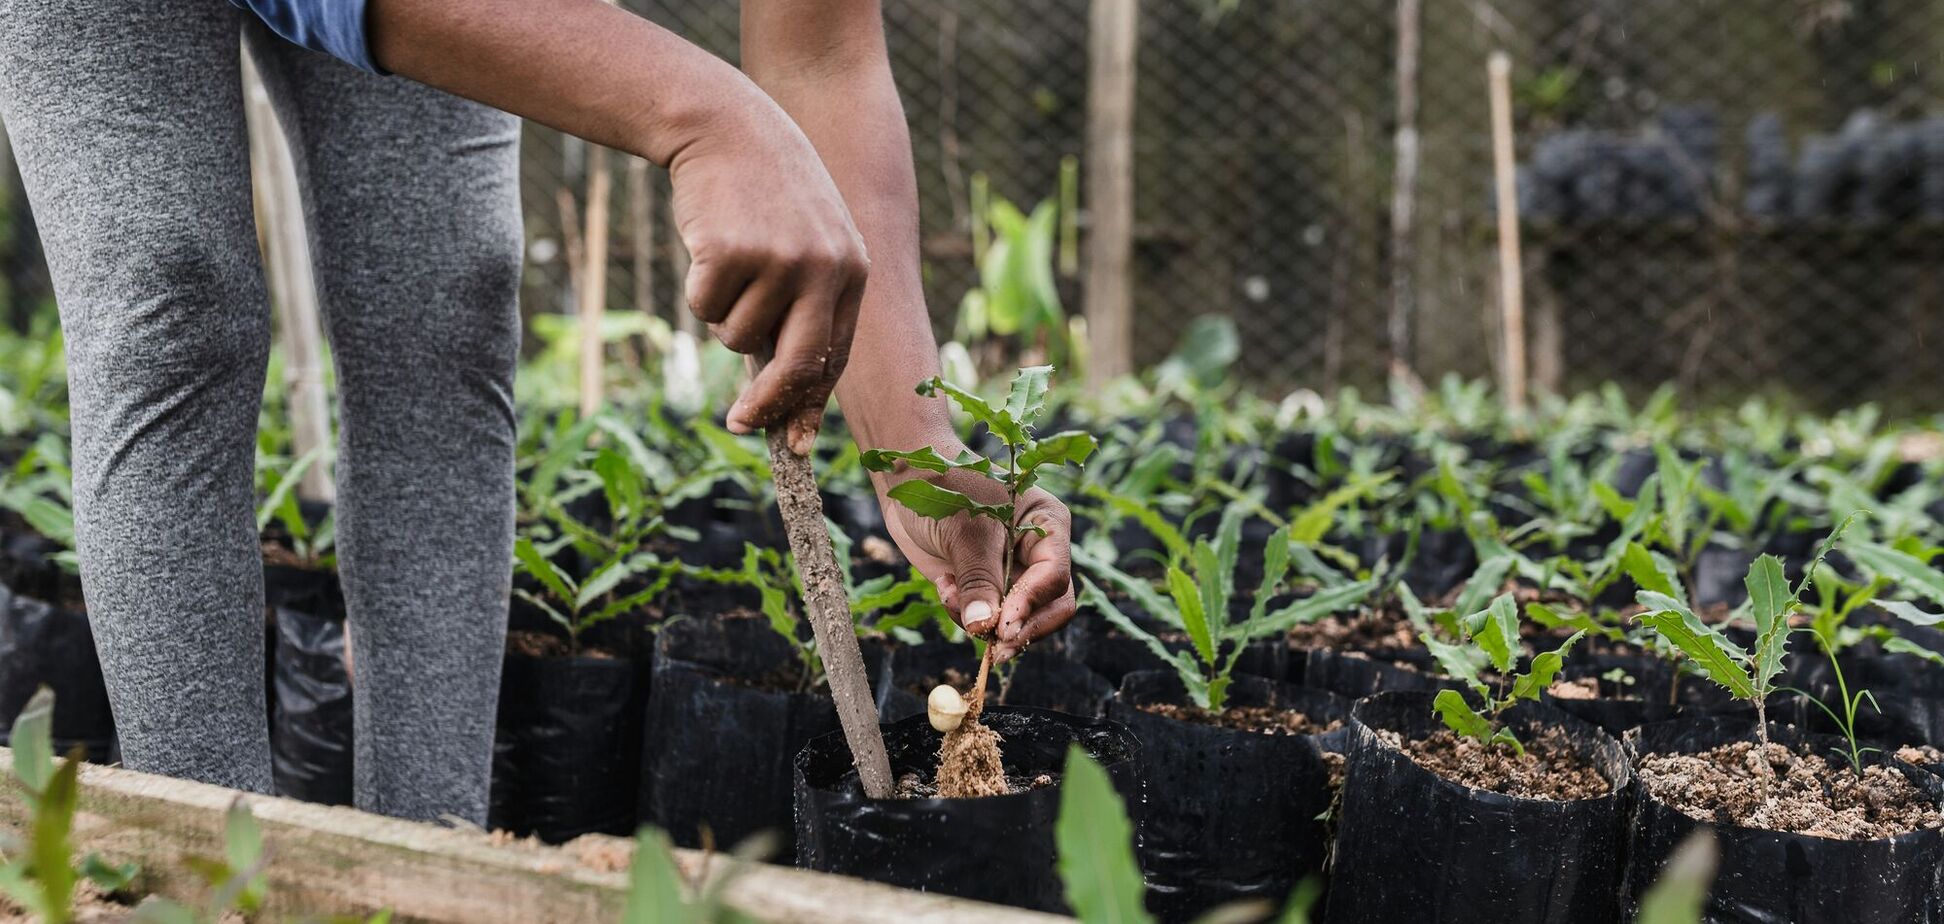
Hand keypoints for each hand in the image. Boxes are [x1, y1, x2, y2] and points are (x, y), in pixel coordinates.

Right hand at [667, 100, 867, 454]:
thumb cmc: (766, 195)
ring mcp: (779, 260)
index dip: (809, 403)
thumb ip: (807, 306)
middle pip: (797, 366)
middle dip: (768, 406)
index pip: (834, 357)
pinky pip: (704, 307)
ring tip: (730, 261)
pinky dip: (697, 289)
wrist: (728, 127)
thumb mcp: (809, 242)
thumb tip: (789, 394)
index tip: (793, 442)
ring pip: (737, 337)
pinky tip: (708, 244)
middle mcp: (824, 269)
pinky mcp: (732, 252)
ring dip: (723, 314)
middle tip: (741, 425)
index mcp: (852, 271)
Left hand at [877, 463, 1076, 662]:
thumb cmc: (944, 488)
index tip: (1005, 625)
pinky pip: (987, 620)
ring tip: (948, 592)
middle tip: (995, 648)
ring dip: (983, 621)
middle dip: (1020, 628)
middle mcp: (1037, 552)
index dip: (1032, 604)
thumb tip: (984, 627)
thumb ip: (978, 580)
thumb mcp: (965, 532)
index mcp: (1047, 525)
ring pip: (1017, 620)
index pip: (1055, 576)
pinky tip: (943, 586)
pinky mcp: (985, 587)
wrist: (907, 480)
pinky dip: (964, 614)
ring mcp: (1012, 572)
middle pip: (1051, 607)